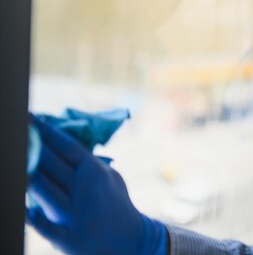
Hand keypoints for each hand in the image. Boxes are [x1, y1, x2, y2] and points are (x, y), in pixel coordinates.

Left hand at [26, 116, 166, 254]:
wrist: (130, 242)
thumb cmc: (117, 205)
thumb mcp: (110, 178)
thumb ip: (89, 162)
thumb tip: (67, 146)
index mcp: (94, 171)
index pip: (67, 146)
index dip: (48, 131)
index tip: (31, 118)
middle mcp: (83, 189)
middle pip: (51, 163)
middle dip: (33, 146)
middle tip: (18, 130)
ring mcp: (74, 213)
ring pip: (44, 190)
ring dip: (28, 175)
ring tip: (16, 157)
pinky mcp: (65, 236)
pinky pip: (42, 224)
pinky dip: (31, 215)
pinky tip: (20, 206)